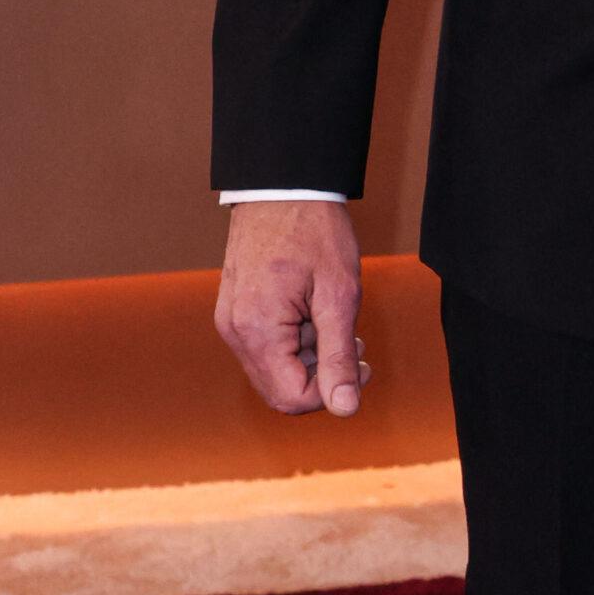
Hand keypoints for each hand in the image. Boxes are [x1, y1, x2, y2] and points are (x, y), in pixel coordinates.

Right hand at [215, 201, 368, 416]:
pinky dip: (294, 342)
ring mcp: (231, 321)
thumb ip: (338, 355)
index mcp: (257, 332)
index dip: (332, 392)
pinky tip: (315, 313)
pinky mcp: (235, 310)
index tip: (362, 362)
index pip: (291, 399)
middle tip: (354, 343)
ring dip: (310, 357)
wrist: (284, 185)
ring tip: (336, 321)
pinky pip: (264, 346)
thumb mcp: (339, 294)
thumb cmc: (314, 232)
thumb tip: (345, 409)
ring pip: (273, 369)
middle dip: (321, 375)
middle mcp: (235, 332)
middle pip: (279, 389)